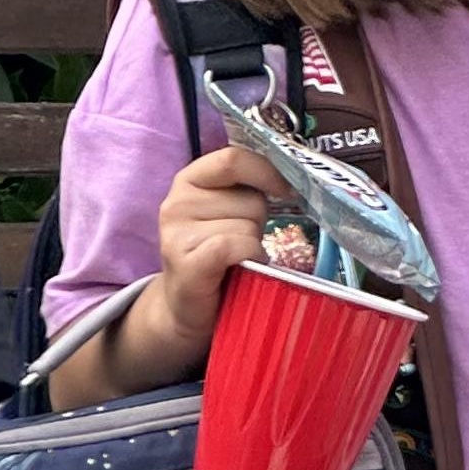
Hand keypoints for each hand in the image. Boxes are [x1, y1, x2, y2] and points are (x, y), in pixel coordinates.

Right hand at [147, 145, 286, 359]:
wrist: (185, 311)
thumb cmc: (216, 261)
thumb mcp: (226, 215)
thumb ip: (246, 191)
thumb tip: (290, 178)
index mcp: (189, 180)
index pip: (234, 158)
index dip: (268, 172)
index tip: (289, 190)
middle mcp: (178, 201)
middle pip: (251, 200)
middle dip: (259, 224)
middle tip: (242, 246)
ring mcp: (177, 233)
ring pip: (248, 227)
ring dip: (253, 247)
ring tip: (236, 262)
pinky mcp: (187, 262)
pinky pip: (236, 246)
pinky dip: (249, 258)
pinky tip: (240, 270)